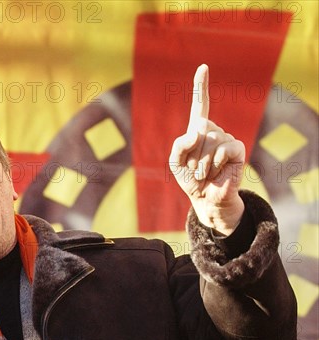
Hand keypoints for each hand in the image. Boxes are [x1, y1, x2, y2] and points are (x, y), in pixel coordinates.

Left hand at [169, 64, 244, 234]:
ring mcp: (226, 138)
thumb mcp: (175, 163)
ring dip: (201, 163)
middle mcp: (213, 130)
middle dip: (192, 154)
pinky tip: (217, 171)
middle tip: (196, 168)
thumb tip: (197, 131)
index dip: (201, 86)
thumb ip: (179, 145)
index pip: (200, 105)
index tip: (203, 67)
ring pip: (208, 142)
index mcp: (197, 130)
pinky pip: (222, 149)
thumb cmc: (191, 179)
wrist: (206, 198)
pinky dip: (214, 164)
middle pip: (198, 131)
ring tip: (204, 173)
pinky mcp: (237, 148)